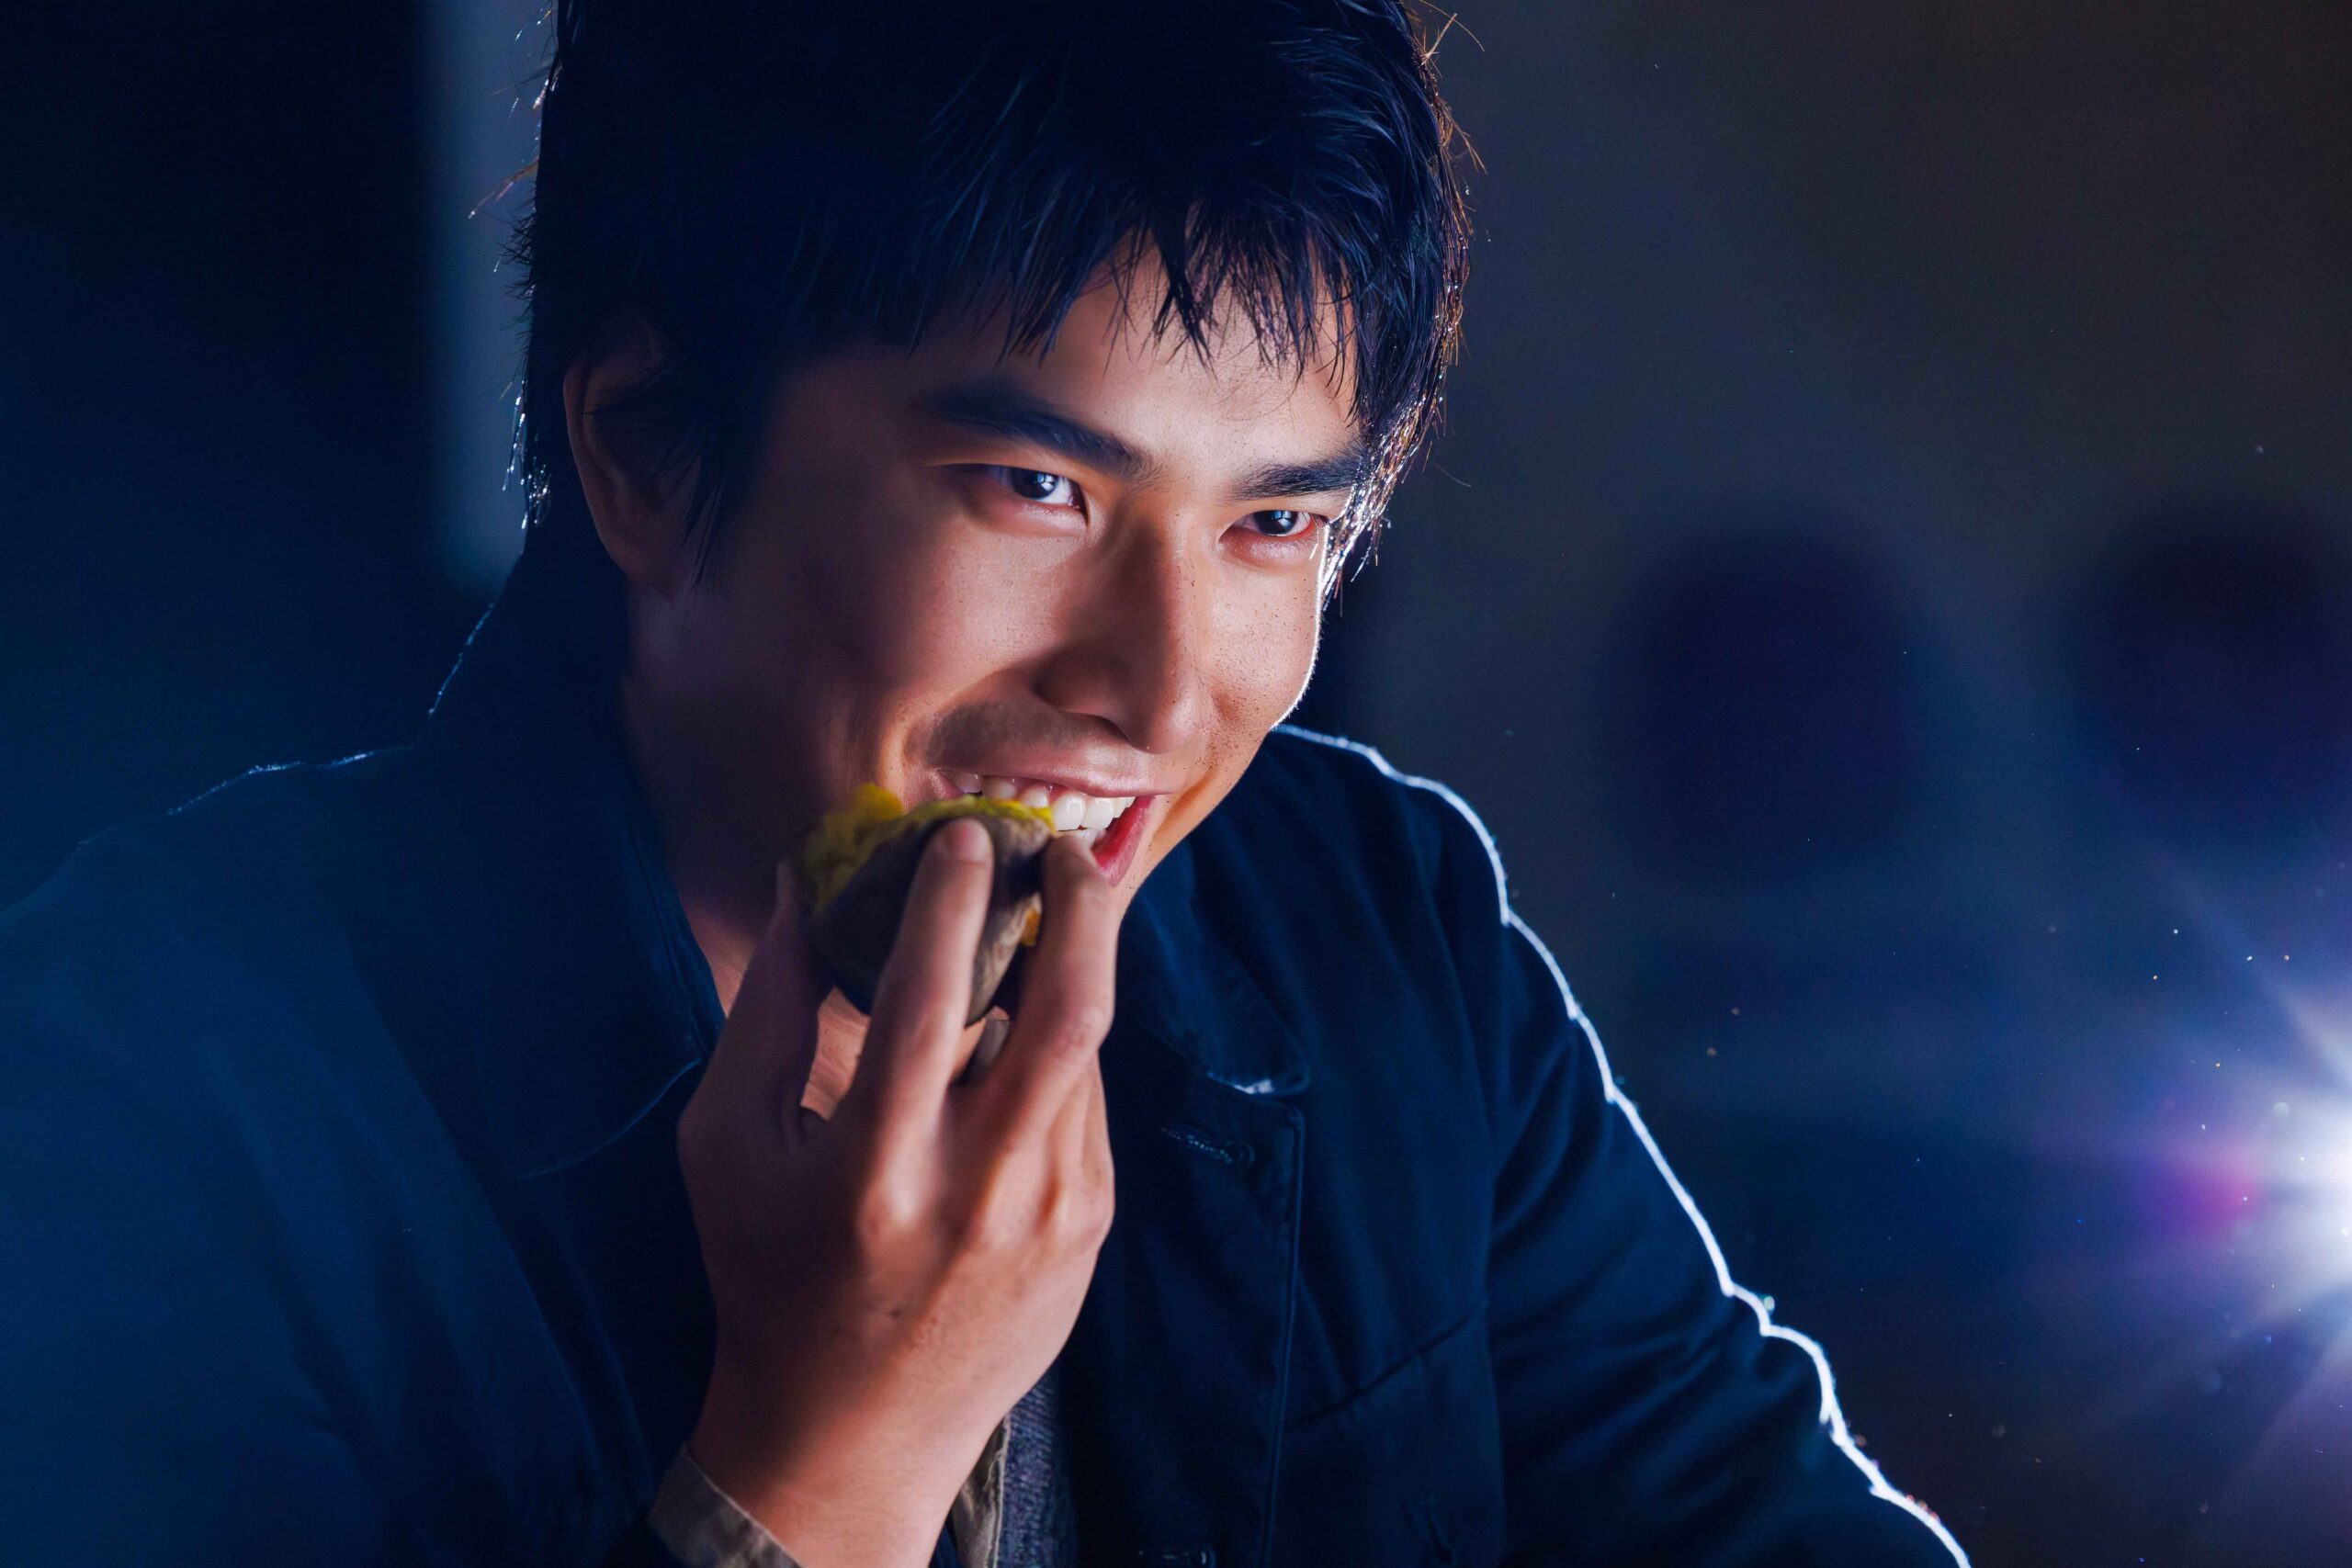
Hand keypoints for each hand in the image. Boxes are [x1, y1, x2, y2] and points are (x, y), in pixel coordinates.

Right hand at [677, 823, 1119, 1567]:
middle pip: (1069, 1015)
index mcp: (874, 1168)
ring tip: (1051, 907)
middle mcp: (978, 1190)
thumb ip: (765, 1010)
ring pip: (1087, 1053)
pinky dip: (1064, 1046)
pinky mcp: (1088, 1230)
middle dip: (1079, 908)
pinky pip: (1087, 1105)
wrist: (850, 1436)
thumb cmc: (766, 1277)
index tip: (962, 833)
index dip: (950, 901)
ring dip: (1077, 967)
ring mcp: (1050, 1215)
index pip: (929, 1001)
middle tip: (1060, 846)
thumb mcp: (727, 1146)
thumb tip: (804, 886)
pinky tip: (1029, 1020)